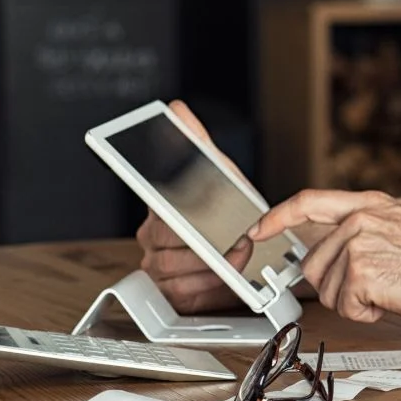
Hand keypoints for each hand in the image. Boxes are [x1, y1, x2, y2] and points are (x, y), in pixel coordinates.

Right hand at [136, 100, 248, 312]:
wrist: (249, 246)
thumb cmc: (229, 209)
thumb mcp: (219, 171)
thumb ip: (197, 142)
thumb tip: (176, 109)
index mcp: (159, 205)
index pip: (152, 203)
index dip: (168, 209)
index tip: (181, 215)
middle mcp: (152, 235)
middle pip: (167, 239)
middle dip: (204, 239)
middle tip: (233, 236)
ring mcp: (157, 264)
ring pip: (173, 266)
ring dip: (210, 263)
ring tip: (236, 254)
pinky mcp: (169, 290)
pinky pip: (180, 291)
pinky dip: (207, 284)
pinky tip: (223, 275)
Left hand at [249, 189, 400, 322]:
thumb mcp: (397, 227)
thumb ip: (360, 231)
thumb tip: (327, 254)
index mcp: (368, 205)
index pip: (308, 202)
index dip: (277, 217)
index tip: (258, 230)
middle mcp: (359, 220)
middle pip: (314, 264)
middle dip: (337, 286)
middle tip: (375, 285)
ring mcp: (357, 245)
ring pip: (328, 290)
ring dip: (356, 301)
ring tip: (390, 288)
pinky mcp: (360, 273)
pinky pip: (345, 307)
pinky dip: (367, 313)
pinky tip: (391, 299)